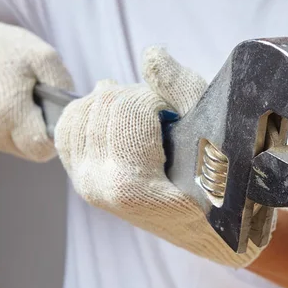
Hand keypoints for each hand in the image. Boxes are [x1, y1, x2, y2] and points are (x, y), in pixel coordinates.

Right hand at [0, 0, 72, 160]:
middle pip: (33, 152)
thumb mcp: (43, 57)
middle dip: (44, 134)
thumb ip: (64, 88)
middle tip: (44, 107)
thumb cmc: (3, 48)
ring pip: (20, 148)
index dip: (57, 136)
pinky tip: (12, 106)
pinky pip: (6, 141)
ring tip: (26, 103)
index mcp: (7, 112)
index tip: (60, 118)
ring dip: (29, 132)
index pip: (43, 149)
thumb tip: (75, 114)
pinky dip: (14, 128)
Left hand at [54, 47, 268, 267]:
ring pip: (84, 107)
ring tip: (145, 121)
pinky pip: (68, 127)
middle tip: (163, 115)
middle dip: (137, 97)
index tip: (176, 114)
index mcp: (130, 184)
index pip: (126, 107)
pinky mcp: (82, 179)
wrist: (207, 231)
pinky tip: (116, 120)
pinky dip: (90, 112)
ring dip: (117, 103)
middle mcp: (99, 186)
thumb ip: (182, 91)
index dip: (156, 98)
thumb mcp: (215, 135)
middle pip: (103, 102)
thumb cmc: (219, 189)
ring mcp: (86, 184)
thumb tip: (150, 56)